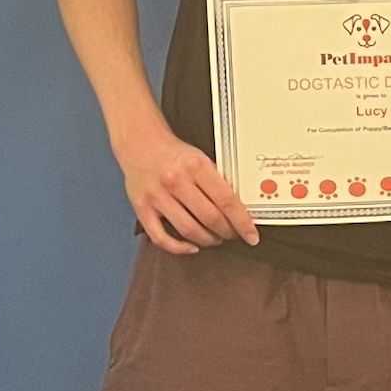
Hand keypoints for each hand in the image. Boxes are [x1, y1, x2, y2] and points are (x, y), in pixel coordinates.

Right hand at [115, 123, 257, 252]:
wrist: (140, 142)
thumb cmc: (174, 153)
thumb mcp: (201, 158)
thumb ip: (218, 181)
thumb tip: (240, 207)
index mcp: (196, 166)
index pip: (227, 201)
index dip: (242, 222)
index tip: (251, 235)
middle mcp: (176, 181)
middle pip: (210, 218)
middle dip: (227, 232)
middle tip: (232, 234)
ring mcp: (157, 196)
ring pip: (189, 230)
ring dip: (208, 240)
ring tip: (215, 239)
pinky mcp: (142, 208)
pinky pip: (161, 238)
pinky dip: (179, 248)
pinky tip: (191, 247)